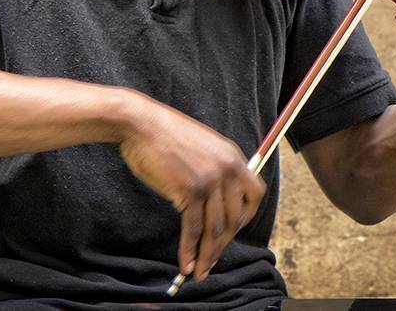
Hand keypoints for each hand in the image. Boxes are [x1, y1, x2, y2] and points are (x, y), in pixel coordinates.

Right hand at [116, 96, 265, 283]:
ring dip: (206, 255)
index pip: (254, 195)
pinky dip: (189, 250)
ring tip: (199, 271)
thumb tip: (215, 202)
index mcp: (233, 157)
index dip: (245, 218)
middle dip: (222, 245)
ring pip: (215, 229)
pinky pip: (193, 229)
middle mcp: (228, 169)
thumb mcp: (202, 147)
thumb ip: (214, 169)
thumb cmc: (165, 136)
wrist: (141, 124)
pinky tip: (185, 263)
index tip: (231, 233)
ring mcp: (210, 180)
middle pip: (234, 218)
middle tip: (211, 262)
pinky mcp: (190, 190)